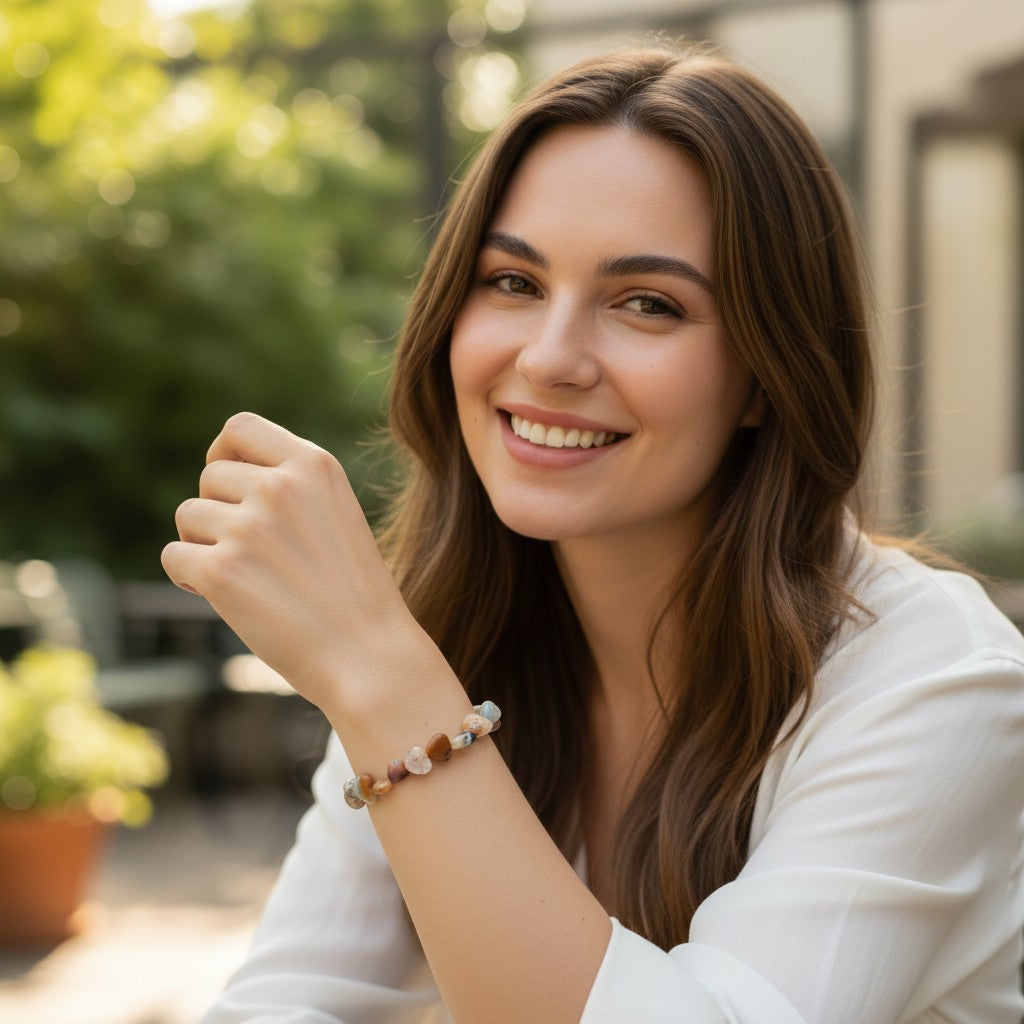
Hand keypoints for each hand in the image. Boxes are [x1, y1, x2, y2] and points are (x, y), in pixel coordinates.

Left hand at [161, 412, 410, 709]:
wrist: (370, 656)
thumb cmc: (353, 593)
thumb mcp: (335, 514)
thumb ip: (289, 486)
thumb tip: (218, 472)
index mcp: (315, 465)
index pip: (241, 427)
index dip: (224, 453)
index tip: (228, 482)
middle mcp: (280, 487)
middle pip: (210, 477)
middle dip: (218, 511)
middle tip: (251, 554)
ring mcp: (250, 527)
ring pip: (189, 517)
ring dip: (204, 545)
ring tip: (247, 578)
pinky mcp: (222, 571)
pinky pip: (174, 557)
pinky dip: (188, 578)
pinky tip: (225, 598)